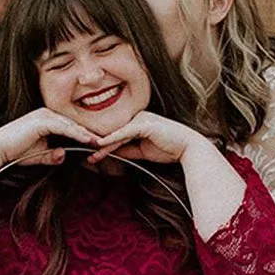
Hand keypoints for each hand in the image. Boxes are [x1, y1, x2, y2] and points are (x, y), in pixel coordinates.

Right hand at [0, 108, 98, 167]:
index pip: (70, 127)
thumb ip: (51, 155)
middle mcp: (46, 113)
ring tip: (101, 142)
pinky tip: (88, 140)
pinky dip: (77, 134)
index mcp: (46, 119)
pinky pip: (64, 127)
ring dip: (87, 134)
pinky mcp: (42, 120)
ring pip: (71, 125)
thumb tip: (63, 155)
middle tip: (106, 142)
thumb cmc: (15, 152)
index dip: (84, 135)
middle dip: (89, 133)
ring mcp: (44, 115)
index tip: (98, 144)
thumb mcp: (38, 155)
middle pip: (73, 124)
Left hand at [86, 112, 201, 165]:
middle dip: (100, 145)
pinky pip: (124, 132)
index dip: (105, 145)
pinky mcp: (144, 124)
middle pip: (115, 132)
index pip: (117, 134)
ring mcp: (141, 118)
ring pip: (117, 133)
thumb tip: (113, 153)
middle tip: (88, 157)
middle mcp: (138, 117)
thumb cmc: (168, 149)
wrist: (187, 148)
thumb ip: (127, 150)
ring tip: (92, 155)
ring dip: (104, 146)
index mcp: (138, 121)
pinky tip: (101, 145)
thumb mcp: (143, 151)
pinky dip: (112, 139)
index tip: (94, 156)